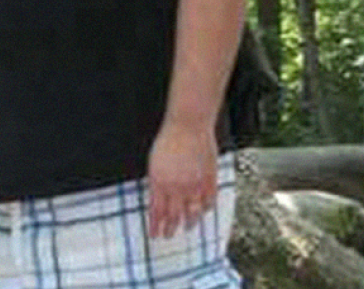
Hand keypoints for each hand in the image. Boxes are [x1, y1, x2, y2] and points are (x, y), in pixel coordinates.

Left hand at [146, 119, 217, 238]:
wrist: (188, 126)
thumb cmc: (168, 140)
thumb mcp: (154, 163)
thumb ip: (157, 183)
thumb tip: (157, 200)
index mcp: (160, 183)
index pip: (157, 212)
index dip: (156, 226)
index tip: (154, 235)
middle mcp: (177, 187)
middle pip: (174, 216)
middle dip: (170, 229)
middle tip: (168, 236)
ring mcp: (195, 184)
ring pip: (193, 212)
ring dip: (189, 222)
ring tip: (187, 227)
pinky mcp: (209, 179)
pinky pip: (209, 200)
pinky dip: (206, 208)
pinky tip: (204, 211)